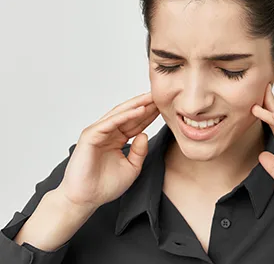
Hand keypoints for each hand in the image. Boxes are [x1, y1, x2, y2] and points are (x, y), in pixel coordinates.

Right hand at [55, 92, 158, 210]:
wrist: (86, 199)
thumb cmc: (105, 186)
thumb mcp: (132, 167)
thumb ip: (139, 151)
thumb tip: (145, 134)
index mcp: (117, 139)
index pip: (136, 123)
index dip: (150, 115)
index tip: (165, 107)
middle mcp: (107, 133)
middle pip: (129, 115)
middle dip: (145, 105)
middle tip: (161, 95)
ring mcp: (98, 133)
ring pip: (120, 114)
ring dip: (136, 105)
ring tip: (152, 98)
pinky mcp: (90, 136)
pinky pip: (110, 122)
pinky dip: (125, 116)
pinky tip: (139, 110)